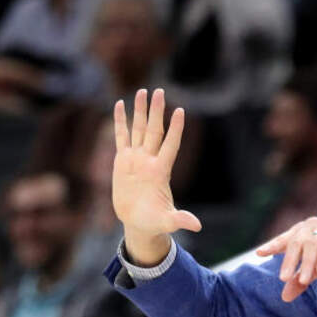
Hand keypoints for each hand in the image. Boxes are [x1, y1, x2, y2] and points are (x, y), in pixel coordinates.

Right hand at [113, 88, 201, 265]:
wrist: (139, 222)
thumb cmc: (155, 222)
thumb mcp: (167, 222)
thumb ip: (180, 220)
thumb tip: (197, 226)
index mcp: (160, 171)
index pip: (170, 145)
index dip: (176, 130)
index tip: (181, 111)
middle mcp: (149, 160)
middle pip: (154, 131)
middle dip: (156, 112)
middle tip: (160, 91)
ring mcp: (136, 159)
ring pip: (138, 130)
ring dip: (139, 111)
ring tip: (143, 91)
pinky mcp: (122, 161)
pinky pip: (121, 137)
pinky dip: (120, 122)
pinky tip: (120, 105)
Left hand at [256, 216, 316, 301]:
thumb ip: (301, 280)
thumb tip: (284, 298)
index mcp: (302, 233)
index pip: (285, 240)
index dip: (272, 245)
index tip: (259, 253)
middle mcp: (312, 227)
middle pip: (296, 242)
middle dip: (290, 261)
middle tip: (283, 278)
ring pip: (313, 244)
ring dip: (308, 262)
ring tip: (305, 280)